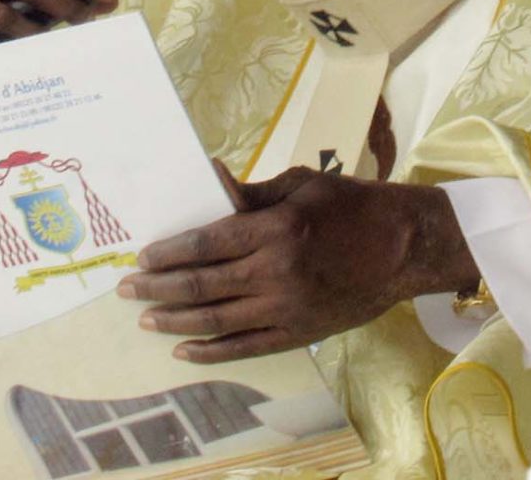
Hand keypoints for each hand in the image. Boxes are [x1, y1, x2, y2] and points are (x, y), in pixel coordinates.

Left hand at [116, 163, 479, 361]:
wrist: (404, 247)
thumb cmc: (351, 205)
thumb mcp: (300, 184)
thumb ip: (249, 194)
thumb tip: (209, 180)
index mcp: (275, 229)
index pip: (205, 244)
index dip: (168, 253)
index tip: (141, 257)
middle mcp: (276, 273)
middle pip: (202, 285)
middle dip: (158, 288)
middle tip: (127, 290)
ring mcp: (287, 309)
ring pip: (216, 320)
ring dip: (175, 321)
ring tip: (146, 320)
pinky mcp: (299, 333)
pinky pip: (246, 347)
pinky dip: (211, 351)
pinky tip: (184, 350)